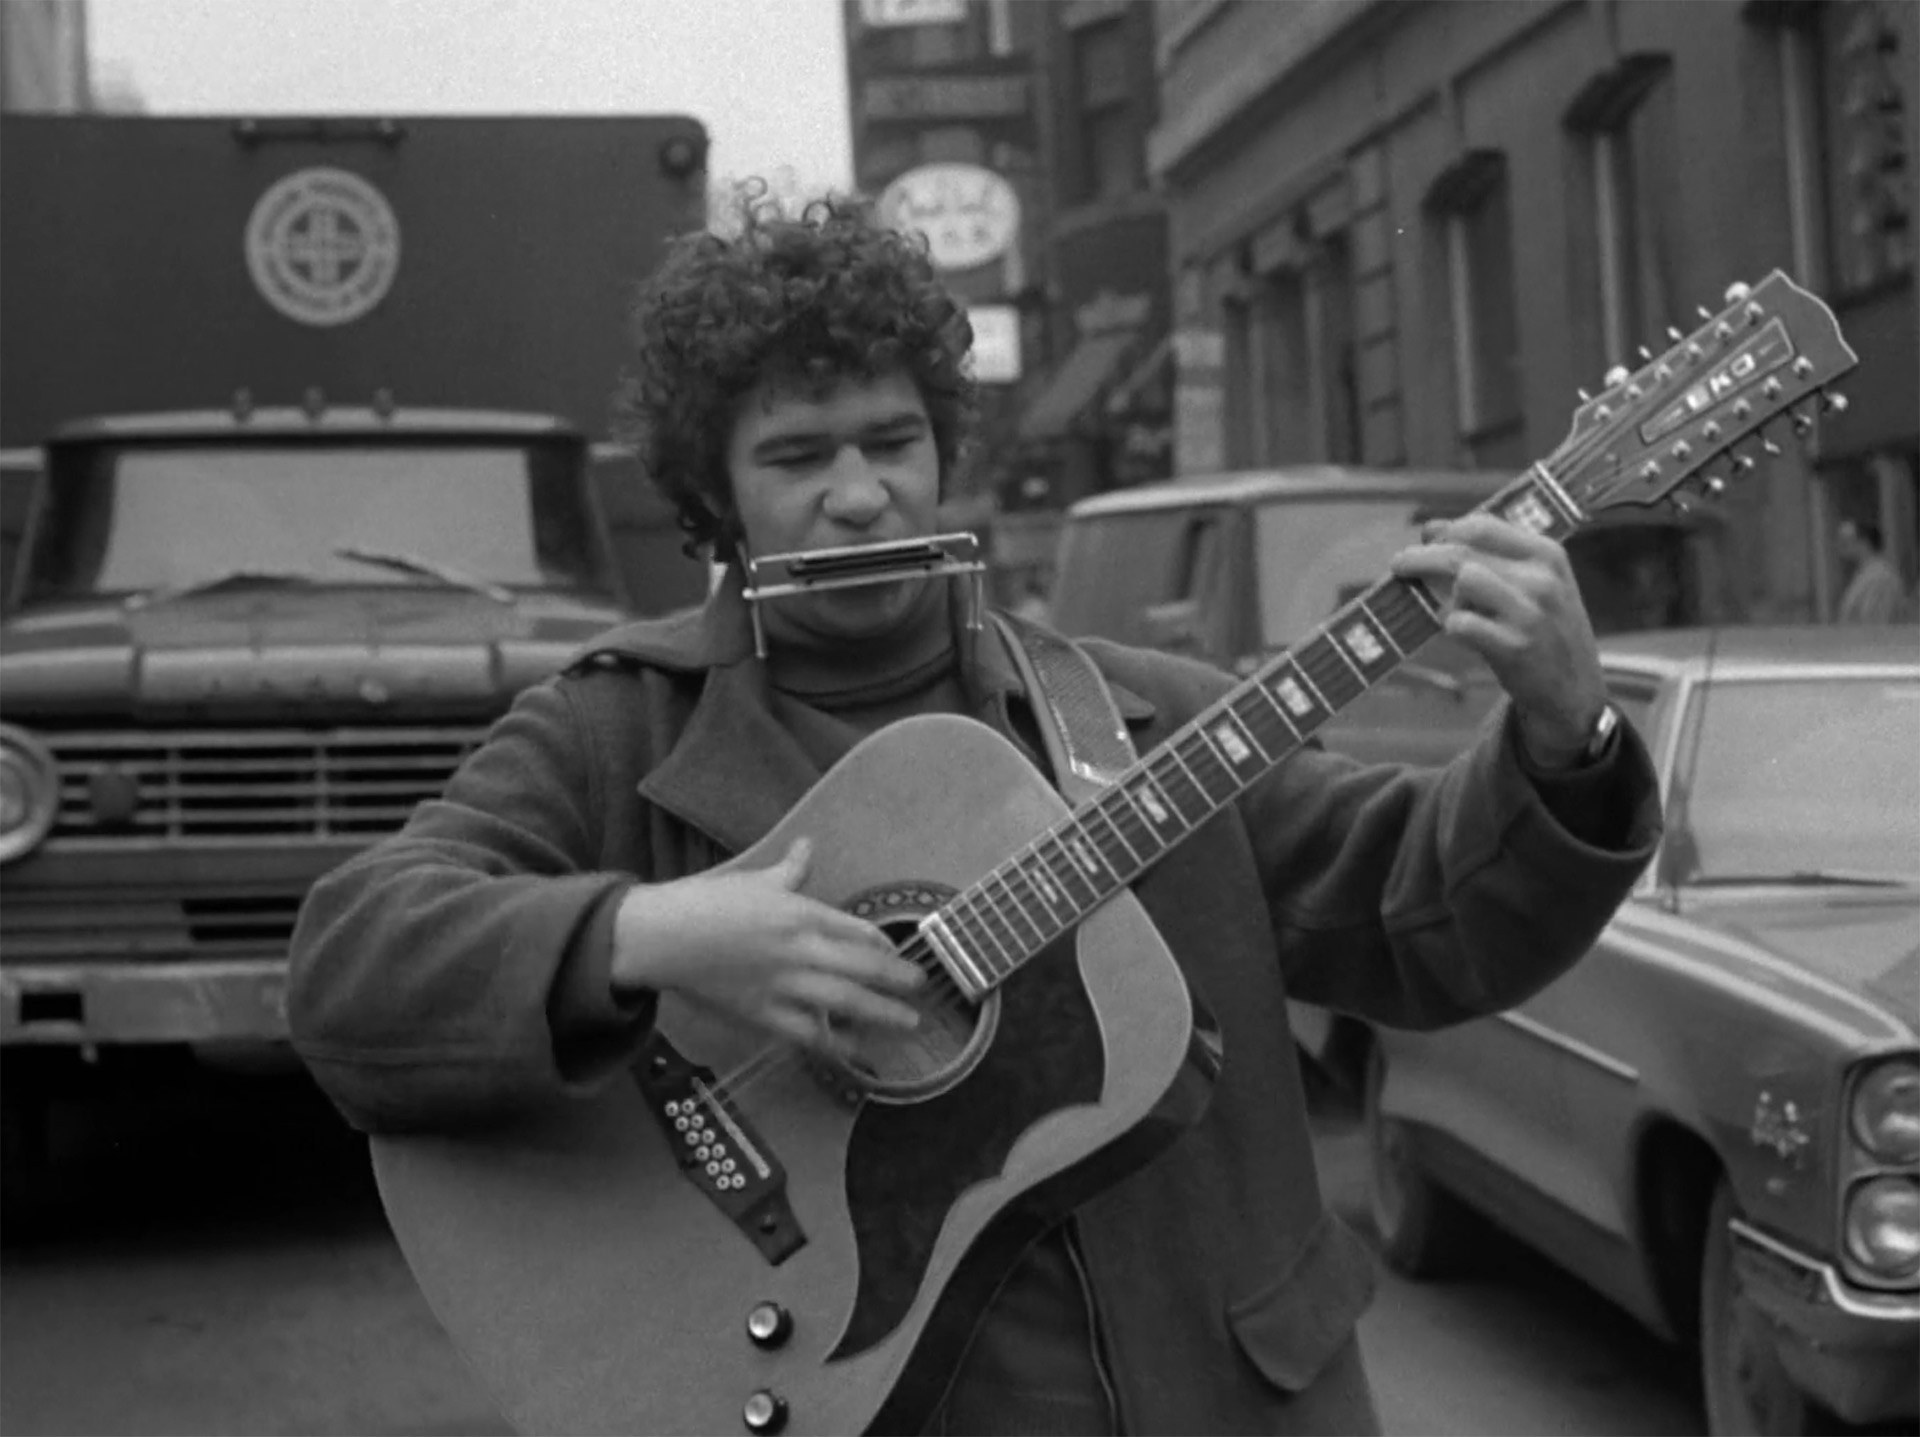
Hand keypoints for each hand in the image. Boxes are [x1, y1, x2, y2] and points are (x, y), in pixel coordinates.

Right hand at [610, 836, 924, 1049]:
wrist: (661, 938)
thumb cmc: (706, 903)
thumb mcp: (754, 880)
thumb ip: (790, 868)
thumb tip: (808, 844)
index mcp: (800, 913)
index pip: (856, 929)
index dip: (883, 943)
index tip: (899, 952)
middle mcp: (800, 950)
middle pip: (862, 967)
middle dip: (897, 979)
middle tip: (922, 988)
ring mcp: (784, 985)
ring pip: (844, 1003)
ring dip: (881, 1014)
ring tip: (908, 1023)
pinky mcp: (762, 1014)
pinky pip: (807, 1034)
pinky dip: (835, 1044)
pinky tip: (856, 1053)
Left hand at [1389, 514, 1607, 767]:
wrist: (1574, 689)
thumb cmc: (1544, 629)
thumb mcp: (1532, 583)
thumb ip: (1487, 554)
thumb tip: (1430, 528)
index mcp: (1547, 554)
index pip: (1483, 526)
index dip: (1446, 531)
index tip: (1427, 539)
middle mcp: (1542, 579)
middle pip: (1463, 552)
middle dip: (1422, 556)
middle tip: (1399, 565)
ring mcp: (1530, 613)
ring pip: (1463, 581)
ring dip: (1446, 596)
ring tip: (1454, 611)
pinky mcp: (1515, 647)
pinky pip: (1461, 623)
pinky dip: (1451, 626)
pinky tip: (1461, 633)